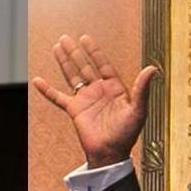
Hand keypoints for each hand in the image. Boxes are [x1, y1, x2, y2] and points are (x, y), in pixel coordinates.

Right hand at [32, 34, 158, 167]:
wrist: (110, 153)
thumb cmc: (127, 134)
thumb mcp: (138, 110)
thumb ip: (142, 89)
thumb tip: (152, 68)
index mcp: (114, 88)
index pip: (102, 64)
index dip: (94, 51)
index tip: (86, 38)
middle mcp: (98, 91)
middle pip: (85, 66)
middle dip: (75, 52)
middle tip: (66, 38)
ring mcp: (85, 99)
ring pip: (72, 76)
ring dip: (64, 62)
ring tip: (57, 47)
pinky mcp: (74, 110)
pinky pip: (58, 98)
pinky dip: (47, 90)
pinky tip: (38, 81)